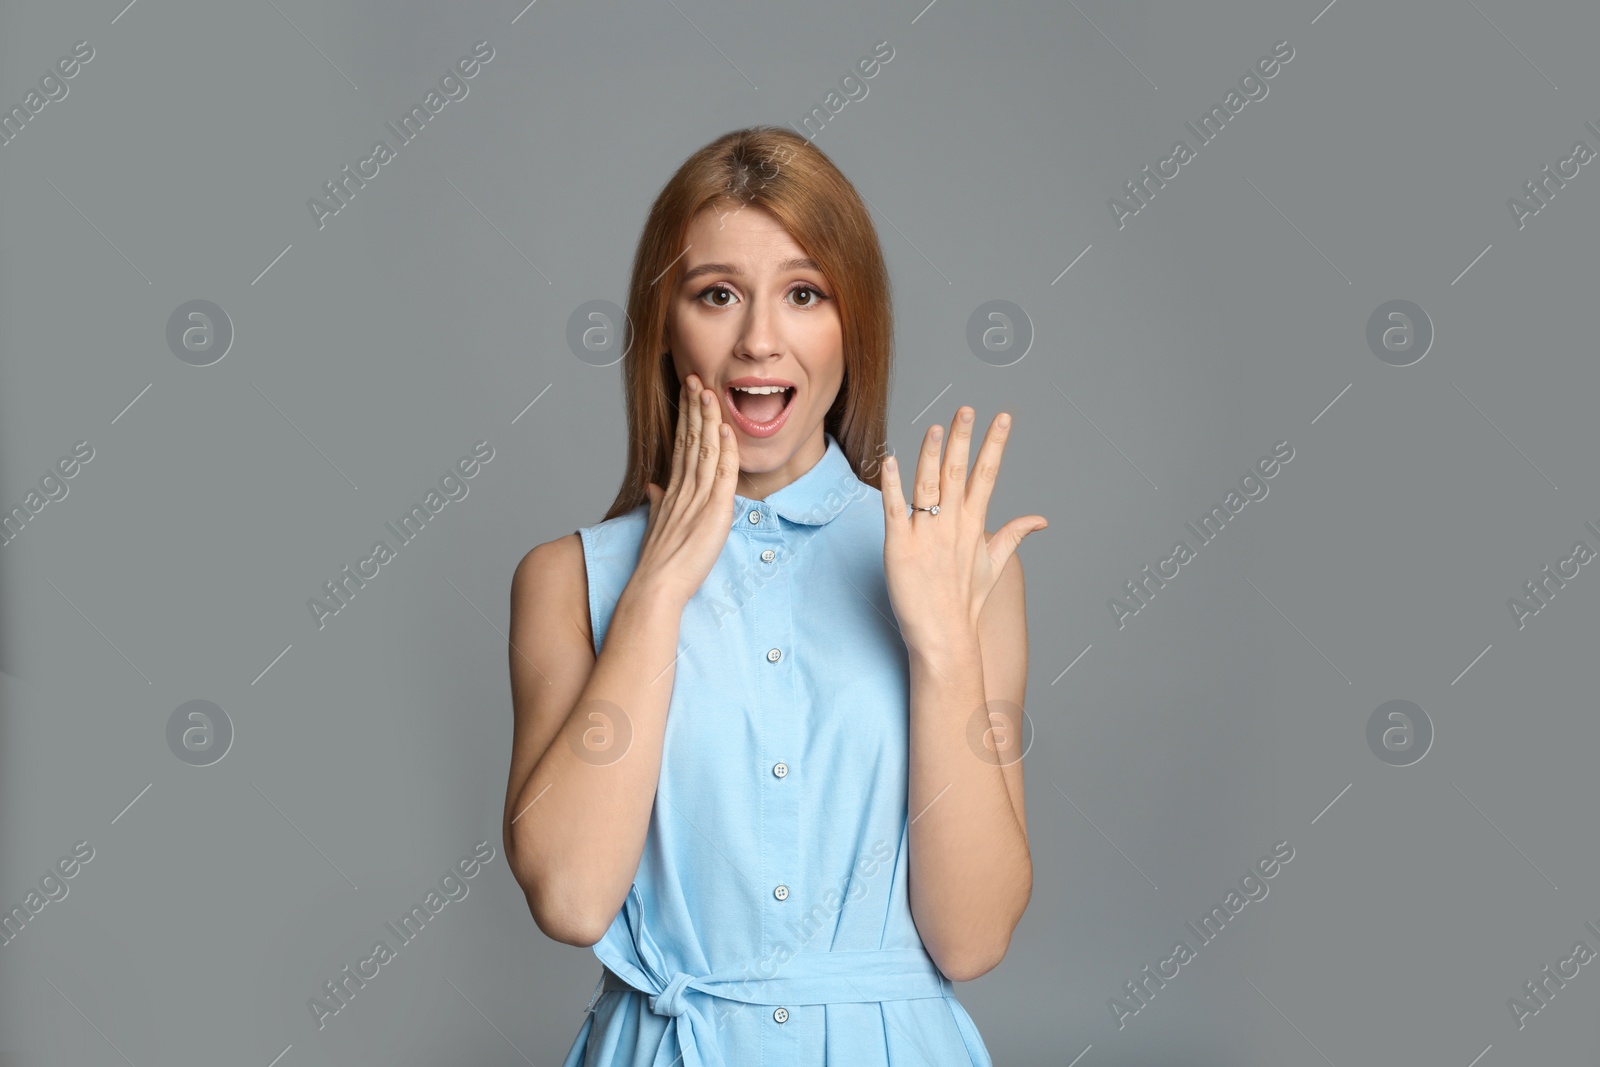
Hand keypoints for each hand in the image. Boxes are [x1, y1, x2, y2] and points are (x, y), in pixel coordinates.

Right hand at [631, 373, 739, 608]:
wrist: (656, 586)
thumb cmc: (659, 562)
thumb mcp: (658, 524)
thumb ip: (658, 502)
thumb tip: (654, 487)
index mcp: (673, 490)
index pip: (680, 444)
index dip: (685, 417)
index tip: (688, 394)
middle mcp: (683, 488)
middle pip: (689, 439)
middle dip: (693, 407)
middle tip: (695, 377)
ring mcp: (698, 498)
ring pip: (704, 449)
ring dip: (707, 419)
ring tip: (708, 390)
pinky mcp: (714, 511)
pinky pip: (721, 475)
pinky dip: (725, 451)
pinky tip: (726, 429)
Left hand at [879, 407, 1046, 648]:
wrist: (944, 637)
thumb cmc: (965, 603)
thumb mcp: (994, 564)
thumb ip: (1014, 534)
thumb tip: (1041, 519)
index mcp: (975, 525)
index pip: (988, 475)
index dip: (995, 444)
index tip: (1003, 417)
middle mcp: (953, 526)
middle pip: (959, 473)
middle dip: (964, 439)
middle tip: (967, 409)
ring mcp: (927, 535)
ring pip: (929, 487)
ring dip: (931, 455)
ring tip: (935, 427)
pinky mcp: (900, 547)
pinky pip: (895, 510)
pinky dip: (893, 486)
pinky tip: (890, 461)